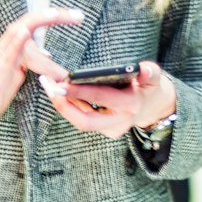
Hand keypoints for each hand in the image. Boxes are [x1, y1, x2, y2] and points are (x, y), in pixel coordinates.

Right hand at [0, 8, 82, 134]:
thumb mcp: (21, 73)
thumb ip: (36, 64)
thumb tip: (53, 60)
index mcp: (16, 45)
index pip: (38, 24)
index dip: (57, 17)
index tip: (78, 16)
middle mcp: (8, 45)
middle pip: (30, 22)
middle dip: (54, 16)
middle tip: (78, 15)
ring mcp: (1, 55)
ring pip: (18, 32)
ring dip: (36, 21)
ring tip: (53, 13)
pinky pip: (6, 52)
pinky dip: (16, 40)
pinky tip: (24, 31)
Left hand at [39, 59, 175, 140]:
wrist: (154, 105)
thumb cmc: (148, 85)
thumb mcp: (153, 76)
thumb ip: (149, 72)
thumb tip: (143, 70)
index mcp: (131, 105)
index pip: (102, 98)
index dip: (80, 92)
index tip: (62, 82)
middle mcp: (120, 121)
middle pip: (85, 120)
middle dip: (63, 104)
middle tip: (48, 84)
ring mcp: (112, 129)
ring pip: (81, 122)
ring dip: (62, 105)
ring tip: (48, 84)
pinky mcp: (106, 131)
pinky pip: (83, 119)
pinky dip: (69, 106)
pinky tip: (57, 91)